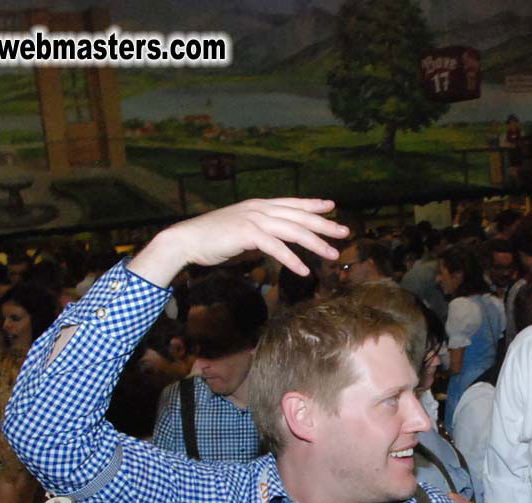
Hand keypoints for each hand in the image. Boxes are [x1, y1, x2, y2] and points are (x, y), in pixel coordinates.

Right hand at [130, 198, 349, 285]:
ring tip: (332, 254)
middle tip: (344, 232)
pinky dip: (292, 259)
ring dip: (315, 244)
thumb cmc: (213, 238)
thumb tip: (274, 240)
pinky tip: (304, 269)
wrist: (187, 239)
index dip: (313, 204)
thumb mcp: (241, 230)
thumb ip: (260, 232)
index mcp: (259, 205)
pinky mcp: (247, 234)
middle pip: (299, 216)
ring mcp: (254, 219)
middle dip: (324, 225)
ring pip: (293, 231)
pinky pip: (276, 248)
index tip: (331, 206)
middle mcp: (260, 209)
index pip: (292, 203)